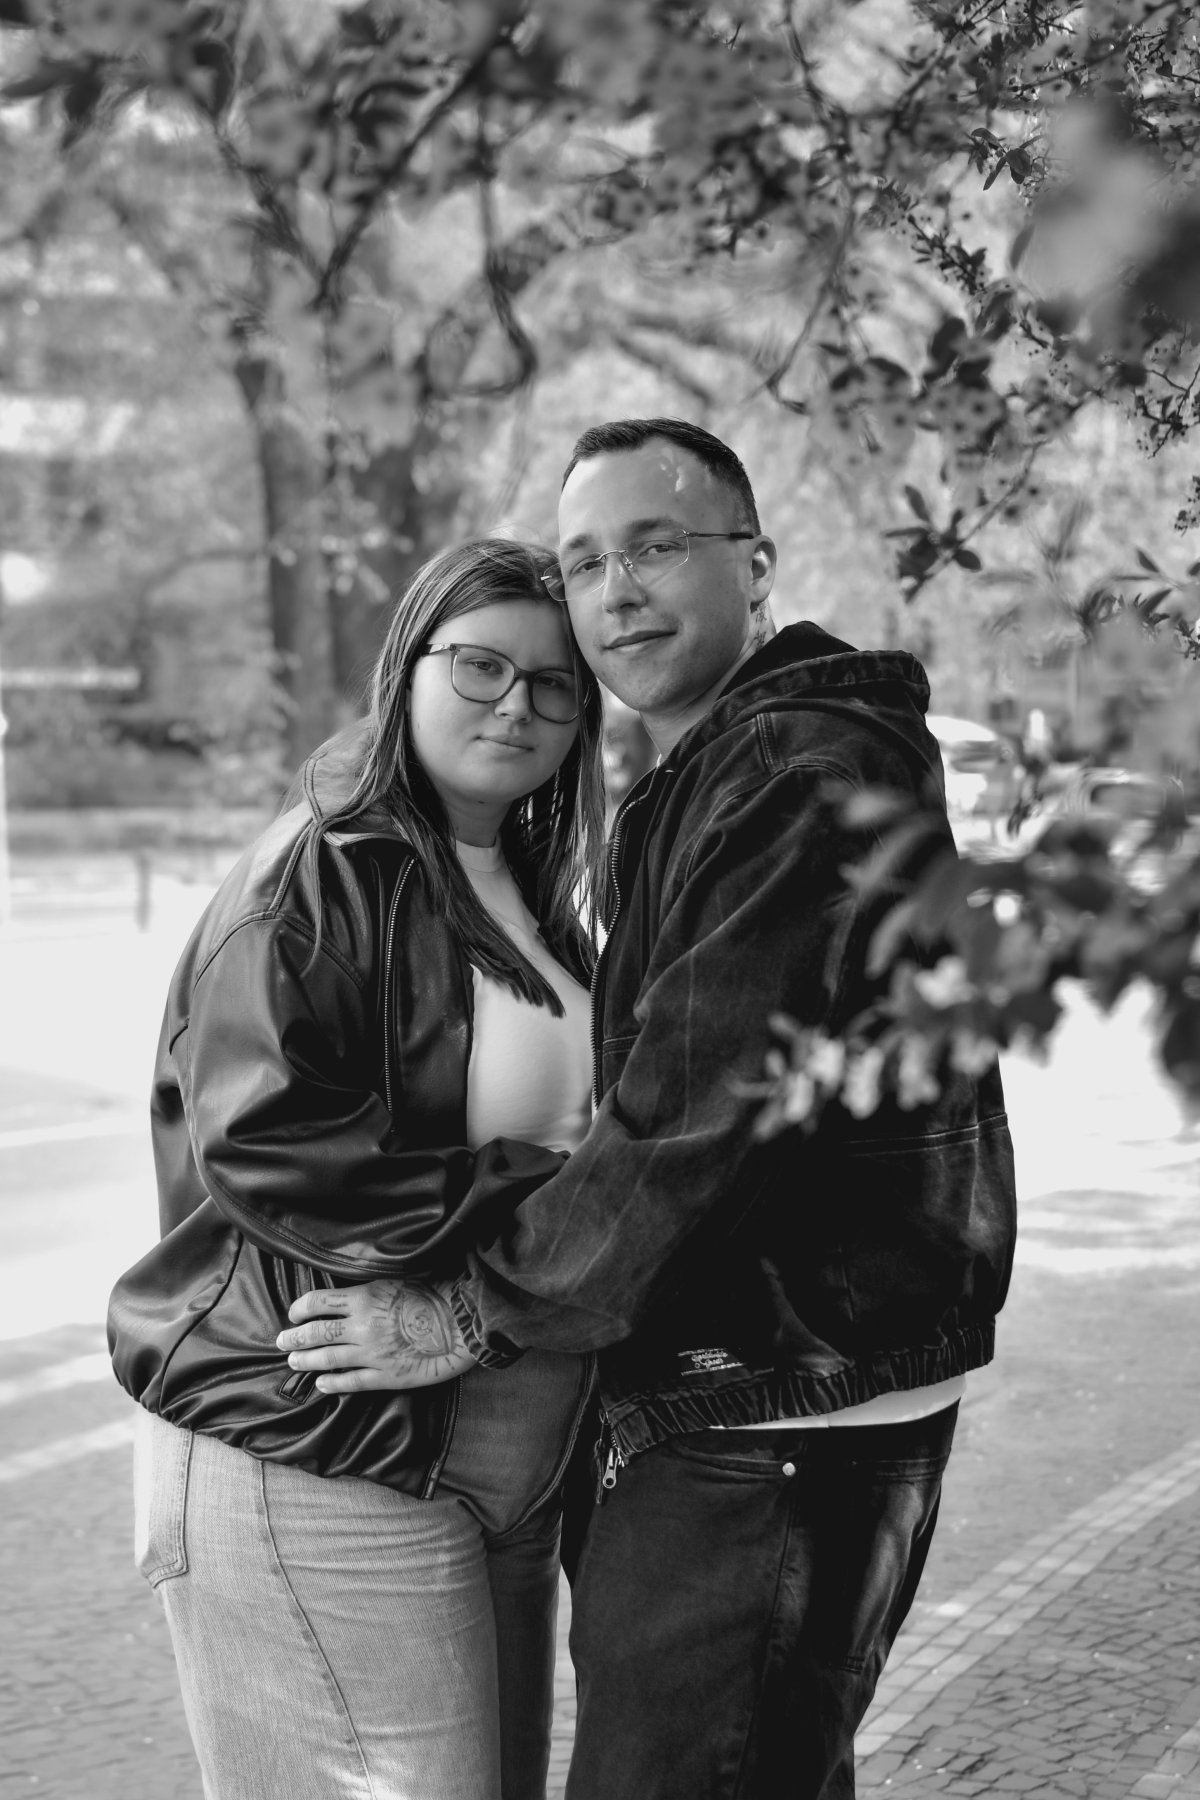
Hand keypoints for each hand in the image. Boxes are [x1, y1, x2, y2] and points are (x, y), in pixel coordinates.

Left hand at [276, 1279, 475, 1391]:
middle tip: (282, 1342)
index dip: (300, 1308)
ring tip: (294, 1361)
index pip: (318, 1301)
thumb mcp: (401, 1277)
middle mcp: (362, 1326)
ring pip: (327, 1359)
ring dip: (307, 1361)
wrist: (463, 1324)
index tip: (293, 1314)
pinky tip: (321, 1384)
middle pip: (317, 1332)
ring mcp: (372, 1354)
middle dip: (295, 1338)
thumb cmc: (438, 1294)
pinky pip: (351, 1382)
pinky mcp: (385, 1376)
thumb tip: (353, 1289)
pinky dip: (331, 1384)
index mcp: (365, 1297)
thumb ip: (373, 1287)